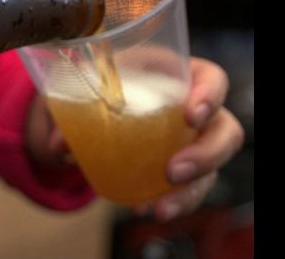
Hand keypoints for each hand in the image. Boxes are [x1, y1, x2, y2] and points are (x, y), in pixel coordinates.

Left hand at [25, 57, 244, 219]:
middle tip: (173, 172)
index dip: (210, 94)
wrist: (96, 100)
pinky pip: (189, 189)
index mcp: (179, 73)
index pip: (212, 78)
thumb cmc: (103, 78)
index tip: (190, 115)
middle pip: (225, 131)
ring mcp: (192, 141)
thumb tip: (59, 145)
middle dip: (206, 155)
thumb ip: (71, 105)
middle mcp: (194, 108)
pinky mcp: (182, 166)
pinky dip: (172, 203)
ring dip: (190, 192)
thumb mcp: (87, 80)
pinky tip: (147, 210)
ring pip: (212, 169)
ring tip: (160, 207)